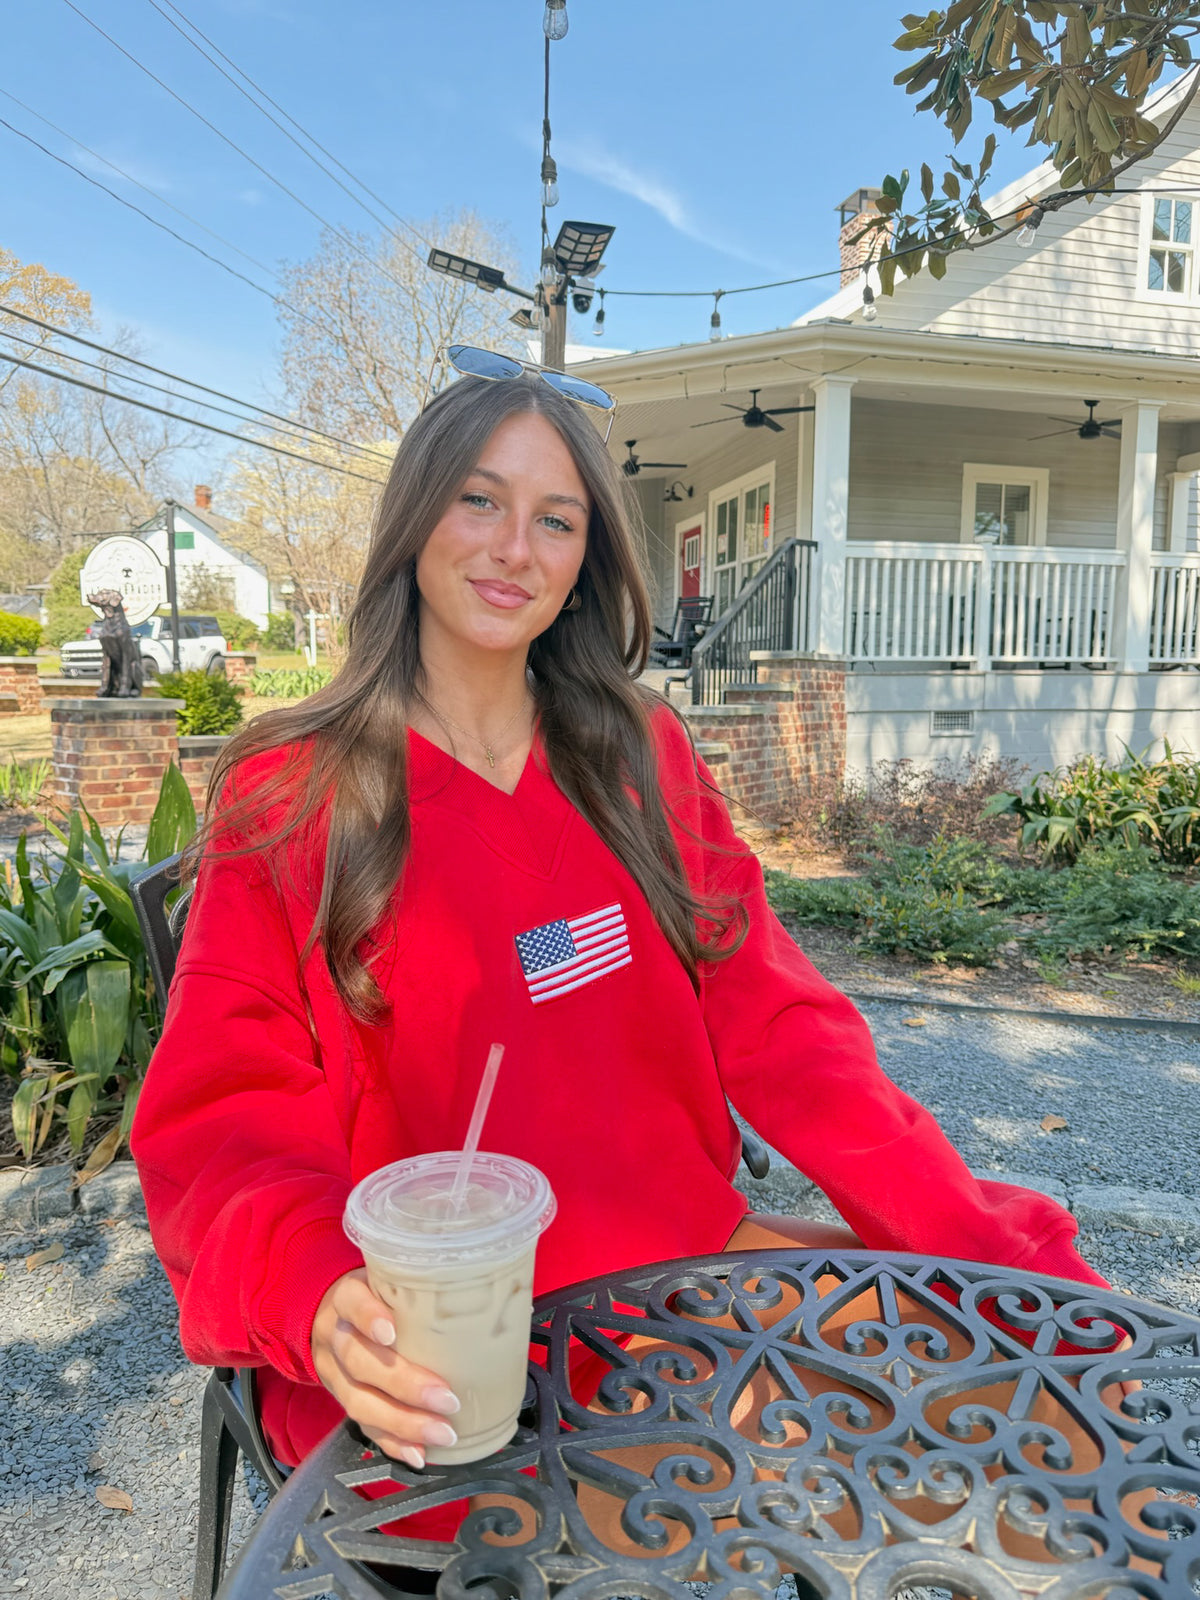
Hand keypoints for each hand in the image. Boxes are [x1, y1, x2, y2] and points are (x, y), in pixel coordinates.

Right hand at [311, 1268, 459, 1467]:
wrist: (332, 1317)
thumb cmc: (380, 1296)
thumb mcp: (393, 1281)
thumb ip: (428, 1288)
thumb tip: (505, 1300)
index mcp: (347, 1296)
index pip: (351, 1302)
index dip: (368, 1317)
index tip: (391, 1332)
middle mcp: (336, 1335)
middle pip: (360, 1361)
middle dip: (404, 1385)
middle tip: (446, 1398)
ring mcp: (334, 1373)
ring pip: (358, 1401)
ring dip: (403, 1422)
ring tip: (442, 1433)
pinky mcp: (340, 1402)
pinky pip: (363, 1427)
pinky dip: (392, 1443)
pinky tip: (419, 1453)